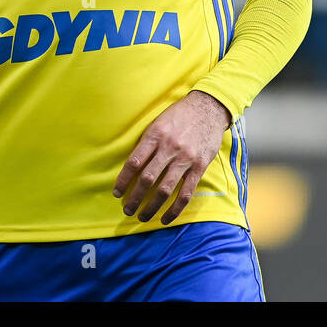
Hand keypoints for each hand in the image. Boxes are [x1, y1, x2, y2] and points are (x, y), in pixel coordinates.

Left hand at [113, 90, 231, 223]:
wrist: (209, 107)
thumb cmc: (180, 115)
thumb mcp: (159, 122)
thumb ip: (148, 142)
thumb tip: (133, 166)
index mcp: (155, 135)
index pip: (134, 162)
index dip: (123, 180)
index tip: (117, 193)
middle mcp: (169, 147)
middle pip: (147, 179)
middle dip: (134, 198)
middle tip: (127, 209)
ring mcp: (185, 158)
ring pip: (165, 189)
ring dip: (152, 207)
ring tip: (142, 217)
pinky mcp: (199, 166)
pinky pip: (186, 193)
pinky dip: (175, 209)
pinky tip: (166, 218)